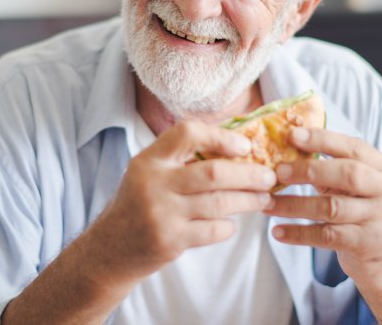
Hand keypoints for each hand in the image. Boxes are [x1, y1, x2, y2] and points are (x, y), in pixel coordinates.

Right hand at [95, 121, 277, 279]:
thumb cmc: (139, 203)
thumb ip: (180, 158)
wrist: (112, 248)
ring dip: (248, 201)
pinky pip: (212, 230)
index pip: (187, 134)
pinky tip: (232, 223)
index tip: (245, 146)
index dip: (220, 136)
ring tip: (263, 199)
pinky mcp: (170, 240)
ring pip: (218, 203)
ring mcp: (162, 213)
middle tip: (269, 177)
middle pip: (213, 173)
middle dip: (249, 175)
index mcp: (150, 160)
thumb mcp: (148, 171)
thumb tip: (236, 146)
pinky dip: (228, 226)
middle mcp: (153, 183)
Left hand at [264, 127, 381, 282]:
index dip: (322, 139)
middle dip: (309, 171)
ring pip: (332, 208)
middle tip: (277, 172)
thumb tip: (281, 145)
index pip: (353, 147)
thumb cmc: (355, 208)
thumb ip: (326, 165)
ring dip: (294, 205)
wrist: (380, 254)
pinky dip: (298, 233)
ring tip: (266, 204)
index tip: (292, 135)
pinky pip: (327, 236)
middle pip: (349, 175)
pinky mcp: (369, 243)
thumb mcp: (348, 184)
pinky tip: (277, 231)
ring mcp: (381, 218)